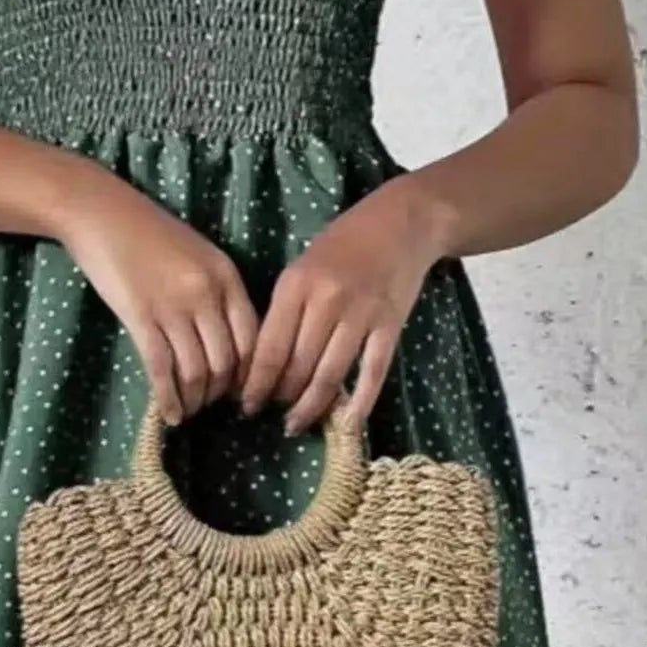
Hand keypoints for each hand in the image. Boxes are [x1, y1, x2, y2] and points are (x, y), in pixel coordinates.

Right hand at [55, 168, 259, 424]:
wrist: (102, 214)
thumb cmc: (150, 233)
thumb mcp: (200, 255)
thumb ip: (219, 292)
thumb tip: (230, 344)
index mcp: (227, 277)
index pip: (252, 340)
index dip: (248, 374)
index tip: (239, 390)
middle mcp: (207, 294)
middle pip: (227, 362)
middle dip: (221, 393)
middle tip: (212, 406)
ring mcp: (174, 307)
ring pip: (196, 371)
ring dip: (195, 400)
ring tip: (189, 411)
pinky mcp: (141, 317)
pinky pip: (162, 370)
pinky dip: (169, 399)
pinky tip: (169, 415)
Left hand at [239, 181, 448, 433]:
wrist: (400, 222)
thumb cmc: (342, 245)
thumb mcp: (301, 267)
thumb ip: (284, 309)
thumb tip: (264, 362)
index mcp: (295, 285)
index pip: (270, 348)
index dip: (256, 383)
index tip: (246, 405)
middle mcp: (326, 301)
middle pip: (298, 366)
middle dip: (281, 398)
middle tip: (272, 416)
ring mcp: (361, 315)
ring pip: (330, 375)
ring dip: (311, 406)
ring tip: (297, 423)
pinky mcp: (390, 326)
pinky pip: (372, 373)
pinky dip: (360, 402)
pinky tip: (345, 423)